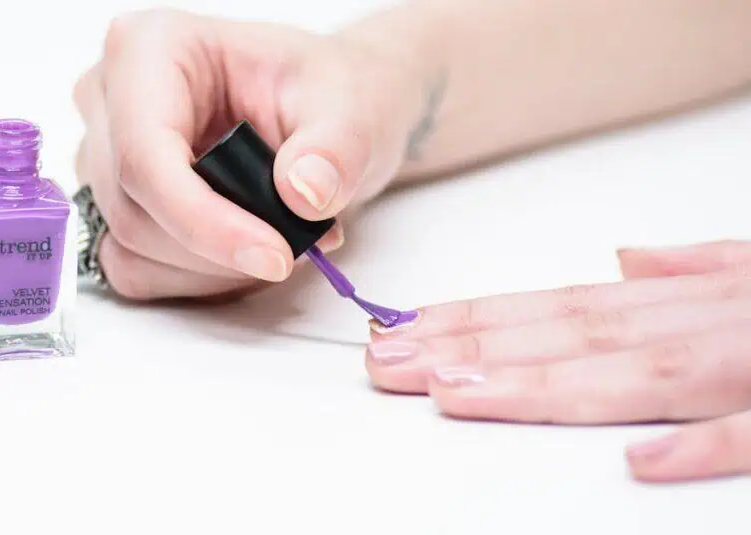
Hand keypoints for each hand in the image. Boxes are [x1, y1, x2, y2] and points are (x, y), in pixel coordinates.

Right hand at [73, 9, 429, 299]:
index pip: (146, 155)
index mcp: (150, 49)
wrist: (321, 113)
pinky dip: (194, 279)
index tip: (274, 256)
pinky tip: (241, 253)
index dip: (203, 221)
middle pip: (134, 209)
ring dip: (210, 268)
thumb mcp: (349, 107)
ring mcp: (104, 155)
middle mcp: (109, 98)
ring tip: (277, 240)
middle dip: (217, 248)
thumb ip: (335, 149)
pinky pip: (134, 269)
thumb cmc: (320, 92)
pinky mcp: (114, 203)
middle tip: (296, 246)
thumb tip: (305, 194)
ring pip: (131, 248)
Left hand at [365, 240, 750, 482]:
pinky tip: (640, 463)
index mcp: (692, 300)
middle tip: (387, 360)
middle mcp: (709, 324)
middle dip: (472, 348)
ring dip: (544, 382)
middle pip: (574, 336)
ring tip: (453, 393)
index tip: (406, 328)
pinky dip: (703, 444)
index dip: (478, 318)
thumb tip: (626, 260)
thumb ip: (695, 268)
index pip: (564, 307)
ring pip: (640, 373)